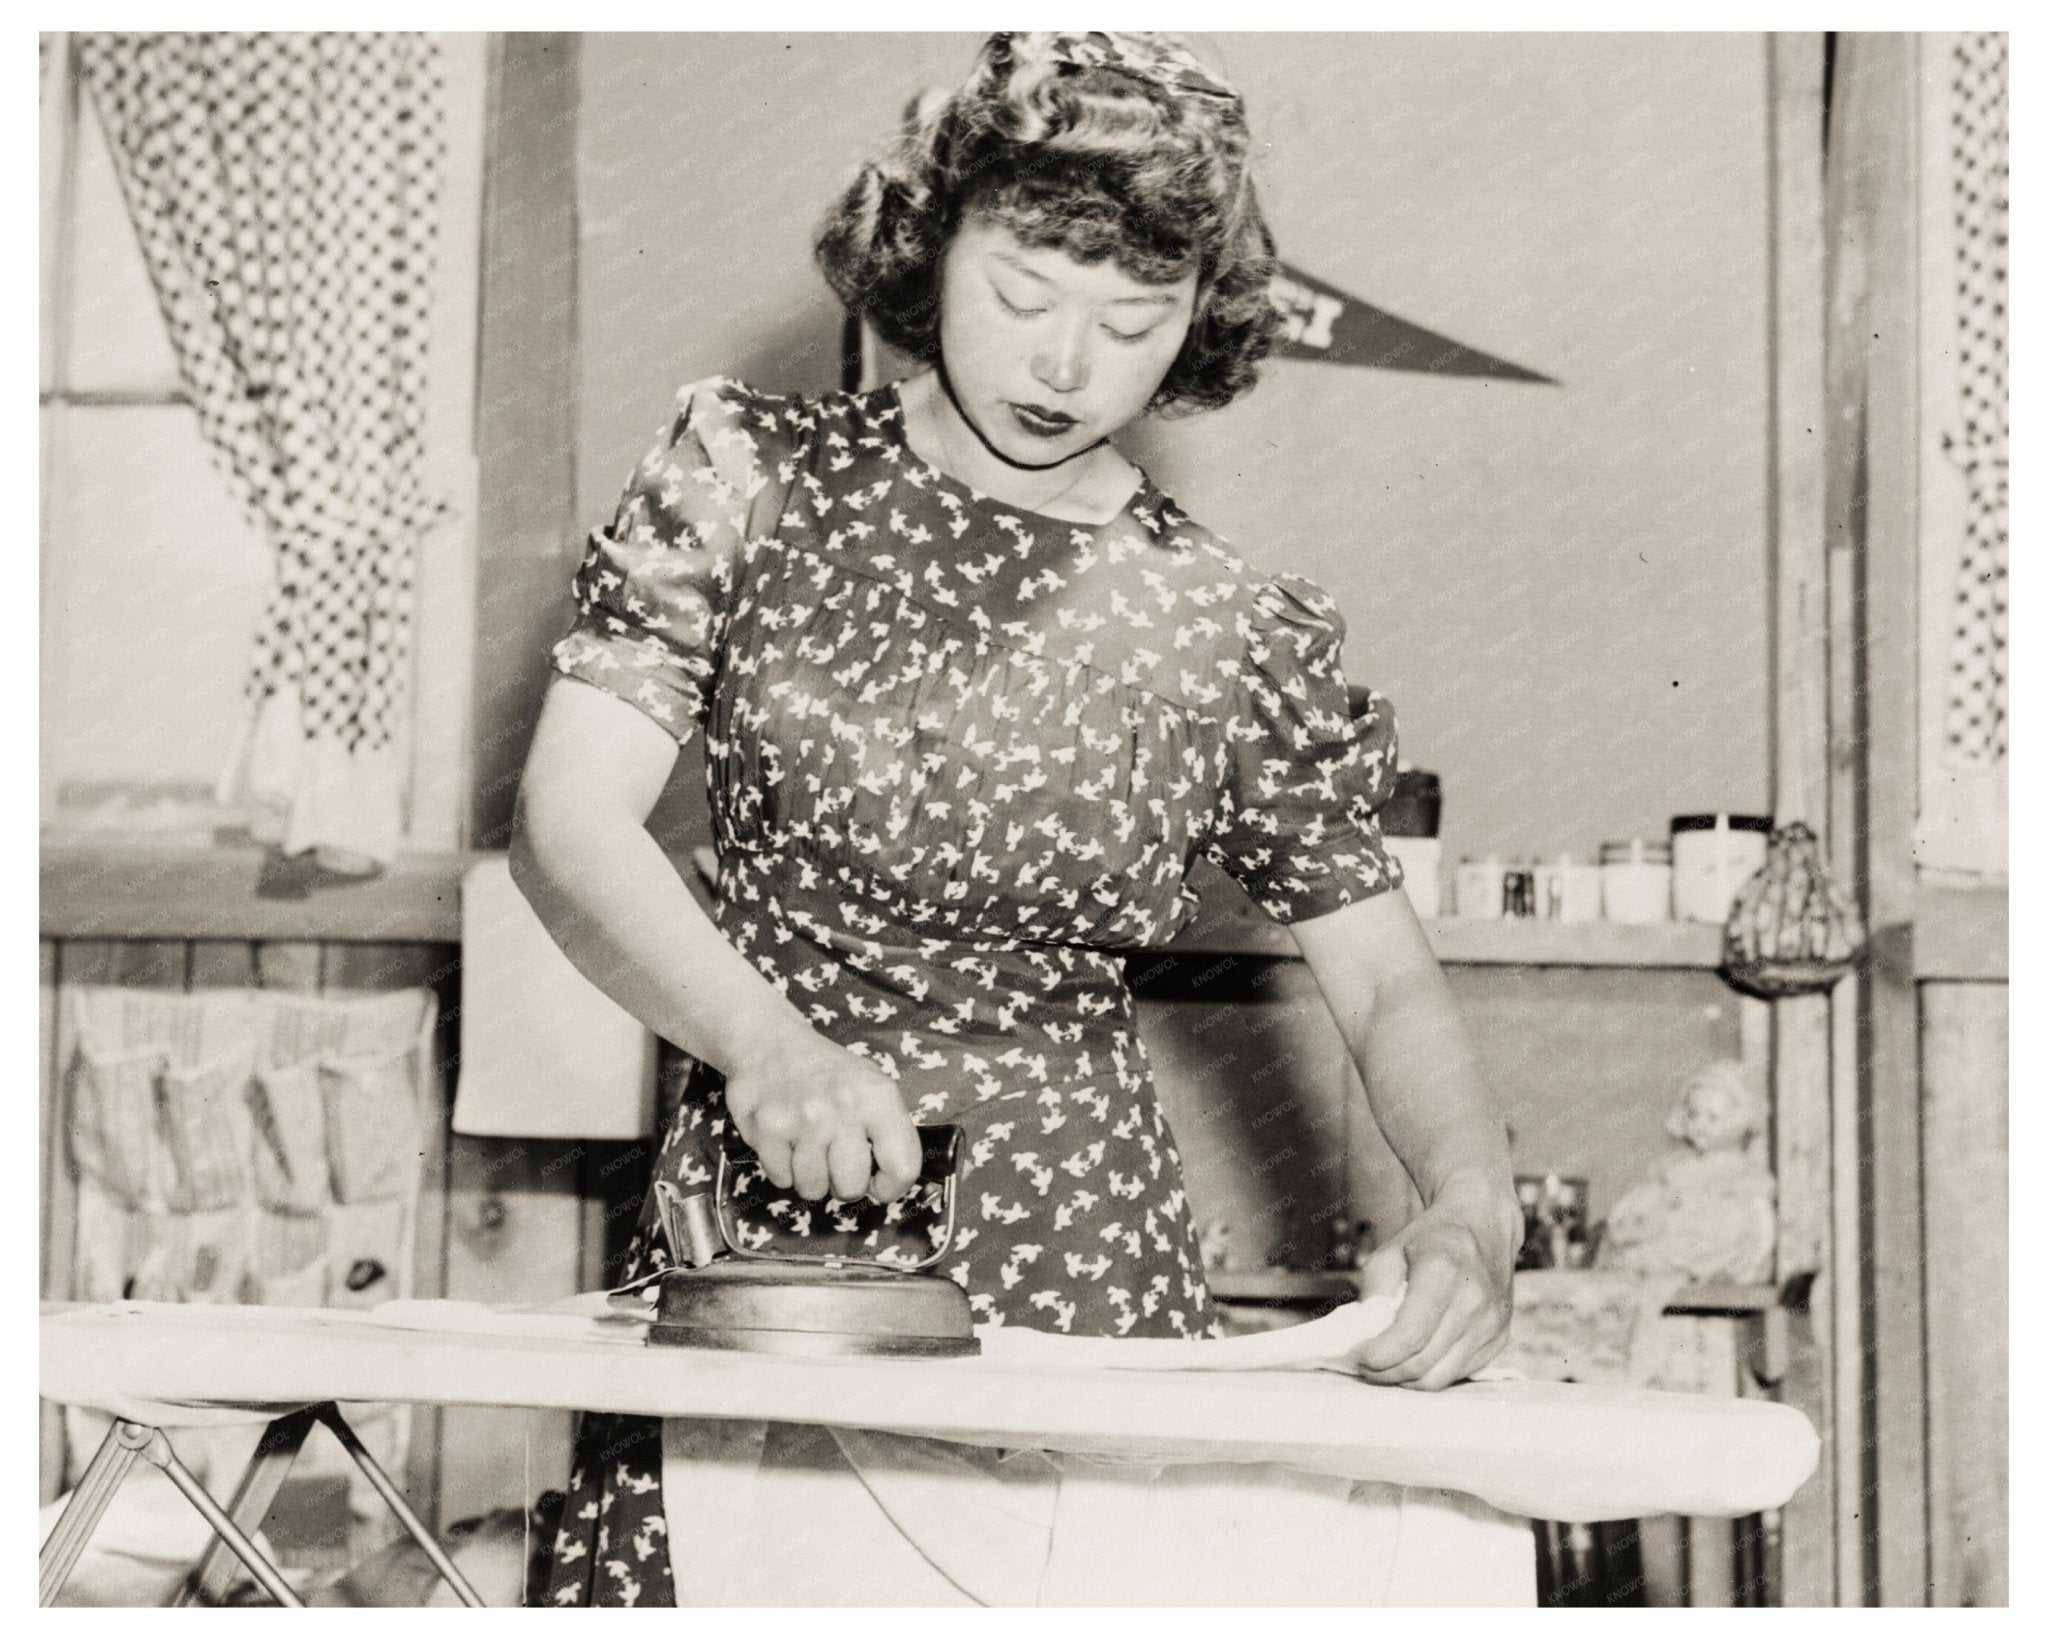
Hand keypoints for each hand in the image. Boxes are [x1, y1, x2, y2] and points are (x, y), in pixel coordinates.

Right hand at [722, 1033, 922, 1204]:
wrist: (769, 1041)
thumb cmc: (826, 1071)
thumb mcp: (872, 1085)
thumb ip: (889, 1130)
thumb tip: (893, 1181)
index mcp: (878, 1097)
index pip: (903, 1167)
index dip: (892, 1188)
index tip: (879, 1185)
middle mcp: (843, 1107)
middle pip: (851, 1188)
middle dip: (843, 1184)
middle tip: (834, 1161)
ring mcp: (803, 1119)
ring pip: (813, 1189)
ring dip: (809, 1177)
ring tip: (807, 1146)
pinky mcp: (767, 1128)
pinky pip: (781, 1179)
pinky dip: (782, 1168)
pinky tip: (785, 1141)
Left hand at [1350, 1176, 1519, 1390]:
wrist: (1483, 1226)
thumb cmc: (1430, 1239)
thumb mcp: (1390, 1251)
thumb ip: (1374, 1292)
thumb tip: (1366, 1336)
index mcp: (1443, 1272)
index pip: (1409, 1335)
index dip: (1378, 1355)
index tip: (1356, 1356)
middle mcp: (1473, 1300)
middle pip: (1422, 1362)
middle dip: (1385, 1373)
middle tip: (1364, 1366)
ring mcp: (1491, 1323)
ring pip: (1440, 1377)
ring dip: (1406, 1380)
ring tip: (1385, 1366)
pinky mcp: (1499, 1338)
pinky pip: (1458, 1373)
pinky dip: (1431, 1374)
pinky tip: (1414, 1359)